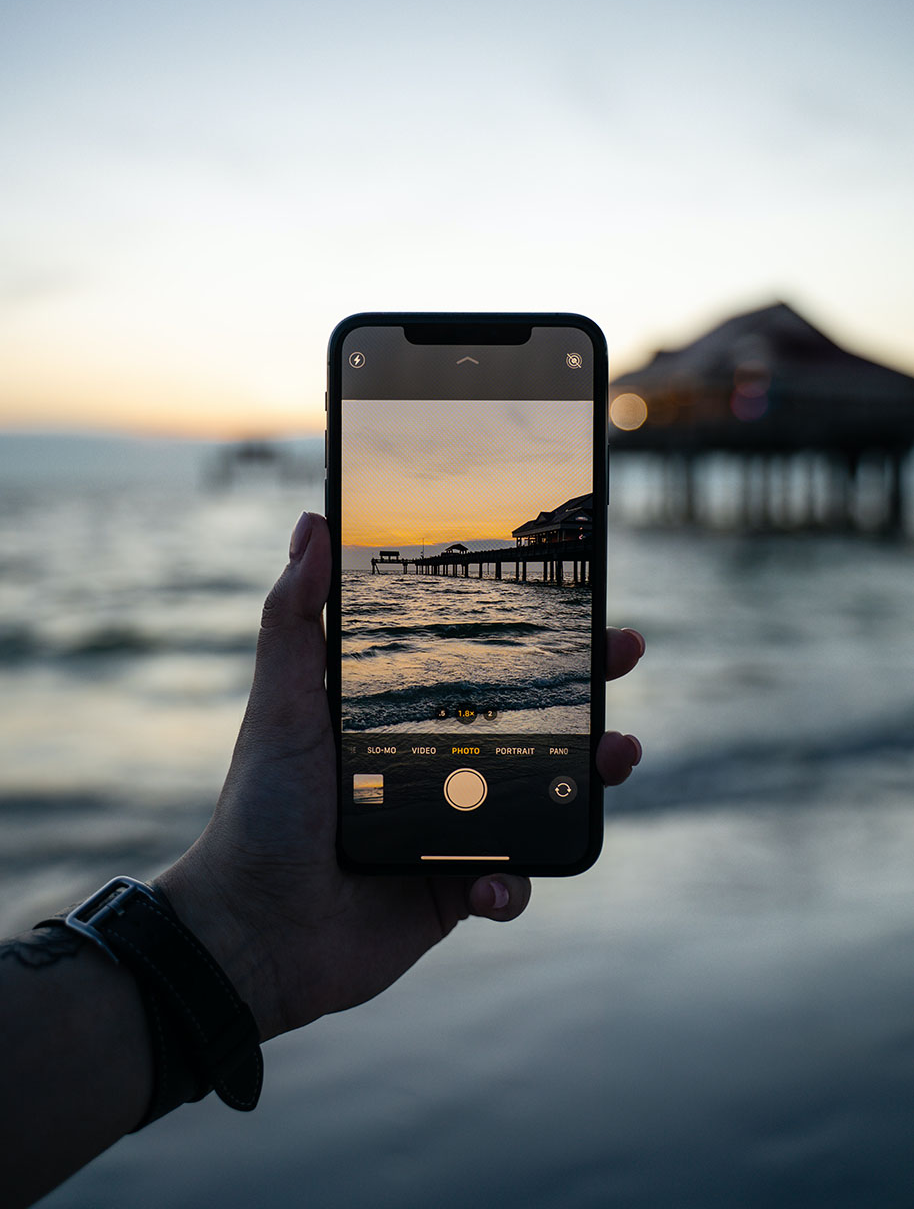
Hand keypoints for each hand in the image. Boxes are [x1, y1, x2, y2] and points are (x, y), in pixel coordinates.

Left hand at [157, 513, 643, 1041]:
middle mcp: (439, 766)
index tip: (581, 596)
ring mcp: (455, 829)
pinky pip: (514, 883)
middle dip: (591, 687)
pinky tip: (491, 885)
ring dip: (590, 778)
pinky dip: (515, 884)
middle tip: (625, 652)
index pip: (484, 662)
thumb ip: (294, 618)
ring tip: (616, 758)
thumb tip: (311, 523)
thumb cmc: (261, 810)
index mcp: (405, 717)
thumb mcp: (280, 705)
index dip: (536, 631)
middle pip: (536, 720)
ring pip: (546, 796)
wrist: (251, 930)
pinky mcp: (459, 890)